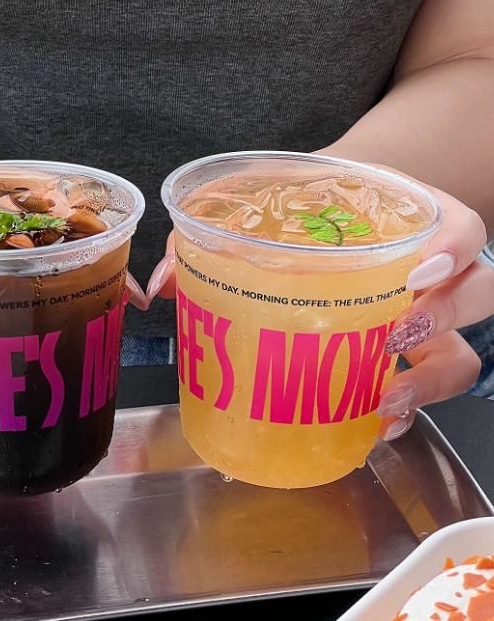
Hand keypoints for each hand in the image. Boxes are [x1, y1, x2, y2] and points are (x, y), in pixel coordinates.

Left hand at [145, 164, 492, 440]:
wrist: (338, 208)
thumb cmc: (312, 206)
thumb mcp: (275, 198)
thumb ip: (216, 231)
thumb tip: (160, 283)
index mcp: (410, 217)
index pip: (463, 228)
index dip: (454, 250)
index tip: (417, 271)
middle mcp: (433, 268)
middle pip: (478, 293)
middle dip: (445, 319)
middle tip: (397, 333)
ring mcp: (428, 313)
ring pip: (460, 351)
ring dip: (429, 381)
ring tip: (385, 402)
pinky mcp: (410, 351)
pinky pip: (428, 382)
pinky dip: (407, 406)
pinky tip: (372, 423)